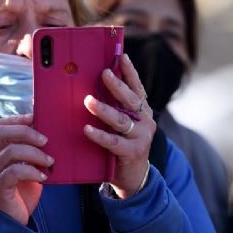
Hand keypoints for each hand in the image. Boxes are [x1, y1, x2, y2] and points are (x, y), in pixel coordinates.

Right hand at [0, 114, 52, 223]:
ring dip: (34, 153)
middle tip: (46, 140)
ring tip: (49, 161)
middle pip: (2, 133)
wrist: (13, 220)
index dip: (19, 119)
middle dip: (27, 132)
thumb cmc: (23, 191)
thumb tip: (51, 133)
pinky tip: (43, 177)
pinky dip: (31, 171)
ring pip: (10, 152)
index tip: (38, 118)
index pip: (1, 126)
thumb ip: (33, 151)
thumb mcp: (29, 166)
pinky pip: (14, 172)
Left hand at [83, 53, 155, 198]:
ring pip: (120, 120)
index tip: (122, 56)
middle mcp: (145, 121)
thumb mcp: (120, 125)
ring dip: (103, 109)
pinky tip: (87, 129)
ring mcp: (141, 136)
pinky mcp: (132, 152)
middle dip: (117, 85)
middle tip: (103, 74)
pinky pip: (113, 141)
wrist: (133, 176)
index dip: (130, 72)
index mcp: (143, 111)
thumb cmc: (121, 145)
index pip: (137, 87)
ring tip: (88, 101)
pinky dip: (99, 135)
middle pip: (130, 100)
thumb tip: (90, 88)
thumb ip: (113, 108)